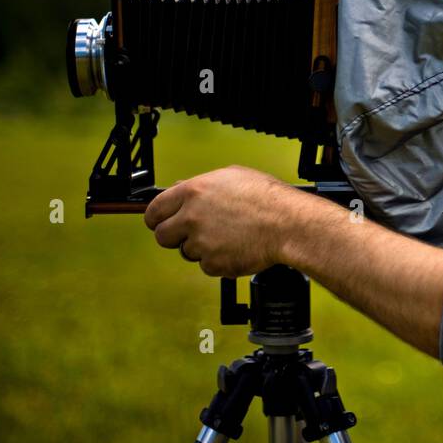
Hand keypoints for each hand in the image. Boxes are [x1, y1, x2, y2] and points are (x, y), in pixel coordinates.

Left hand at [144, 165, 303, 277]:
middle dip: (175, 237)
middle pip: (162, 236)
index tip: (161, 222)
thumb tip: (180, 188)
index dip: (157, 218)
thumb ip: (201, 184)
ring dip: (201, 248)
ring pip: (187, 252)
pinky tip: (235, 247)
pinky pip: (207, 266)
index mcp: (193, 192)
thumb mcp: (232, 176)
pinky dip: (219, 261)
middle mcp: (192, 217)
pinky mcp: (213, 263)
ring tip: (227, 236)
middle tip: (192, 234)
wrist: (288, 224)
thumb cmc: (268, 199)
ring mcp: (201, 242)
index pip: (154, 210)